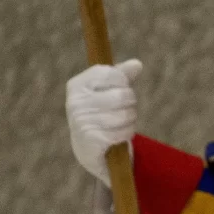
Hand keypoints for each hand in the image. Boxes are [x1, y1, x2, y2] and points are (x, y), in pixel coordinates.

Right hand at [66, 60, 142, 184]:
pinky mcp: (92, 140)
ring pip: (126, 115)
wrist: (88, 148)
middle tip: (125, 109)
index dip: (124, 82)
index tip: (120, 89)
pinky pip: (124, 132)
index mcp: (77, 85)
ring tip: (122, 122)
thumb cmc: (100, 114)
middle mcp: (76, 102)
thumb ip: (121, 76)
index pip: (112, 74)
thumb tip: (137, 64)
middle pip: (123, 95)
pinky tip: (120, 134)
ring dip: (131, 120)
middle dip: (131, 103)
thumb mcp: (107, 92)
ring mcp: (82, 121)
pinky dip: (127, 133)